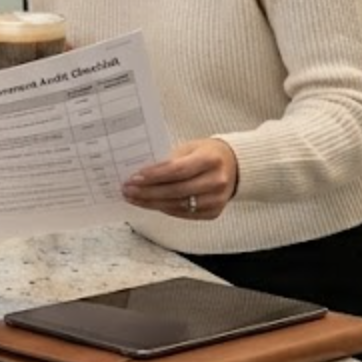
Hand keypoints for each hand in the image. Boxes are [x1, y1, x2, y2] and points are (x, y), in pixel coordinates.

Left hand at [121, 138, 238, 220]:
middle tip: (127, 189)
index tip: (134, 177)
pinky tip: (150, 203)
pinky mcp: (214, 213)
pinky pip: (184, 213)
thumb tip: (141, 173)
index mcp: (210, 160)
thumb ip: (169, 160)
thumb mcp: (190, 148)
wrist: (234, 166)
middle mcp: (216, 182)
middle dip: (148, 192)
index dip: (154, 175)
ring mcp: (217, 200)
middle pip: (176, 190)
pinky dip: (164, 209)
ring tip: (133, 198)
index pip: (177, 170)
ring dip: (152, 203)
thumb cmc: (206, 153)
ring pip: (178, 205)